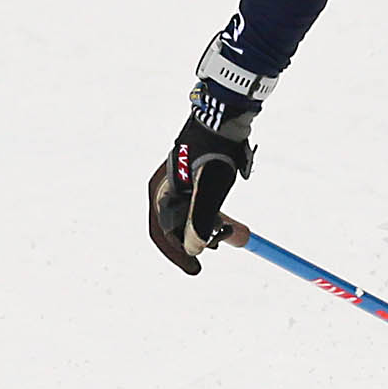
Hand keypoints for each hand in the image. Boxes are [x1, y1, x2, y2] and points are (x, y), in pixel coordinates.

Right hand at [147, 111, 251, 272]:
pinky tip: (225, 217)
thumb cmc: (215, 153)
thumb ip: (201, 220)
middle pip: (174, 227)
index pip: (162, 234)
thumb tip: (194, 249)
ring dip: (205, 228)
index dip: (178, 254)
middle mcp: (163, 188)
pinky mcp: (192, 177)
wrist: (224, 118)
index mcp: (159, 192)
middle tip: (219, 247)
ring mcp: (177, 182)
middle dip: (195, 241)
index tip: (196, 270)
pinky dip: (209, 215)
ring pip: (187, 216)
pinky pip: (196, 204)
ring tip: (228, 232)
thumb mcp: (210, 190)